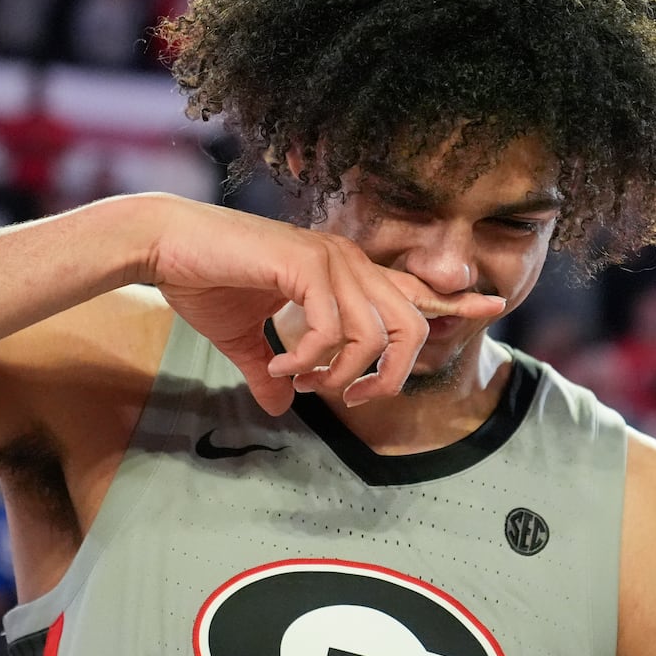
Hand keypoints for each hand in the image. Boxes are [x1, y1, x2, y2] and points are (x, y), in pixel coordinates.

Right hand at [145, 197, 504, 412]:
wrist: (163, 247)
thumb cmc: (202, 282)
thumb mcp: (244, 341)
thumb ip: (273, 372)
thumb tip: (281, 408)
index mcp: (343, 272)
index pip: (411, 289)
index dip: (452, 302)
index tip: (492, 308)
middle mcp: (347, 261)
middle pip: (409, 327)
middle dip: (389, 376)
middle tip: (348, 399)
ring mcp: (330, 259)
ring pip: (376, 334)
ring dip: (341, 373)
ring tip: (303, 382)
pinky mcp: (305, 265)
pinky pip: (333, 329)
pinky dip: (310, 359)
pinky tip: (282, 367)